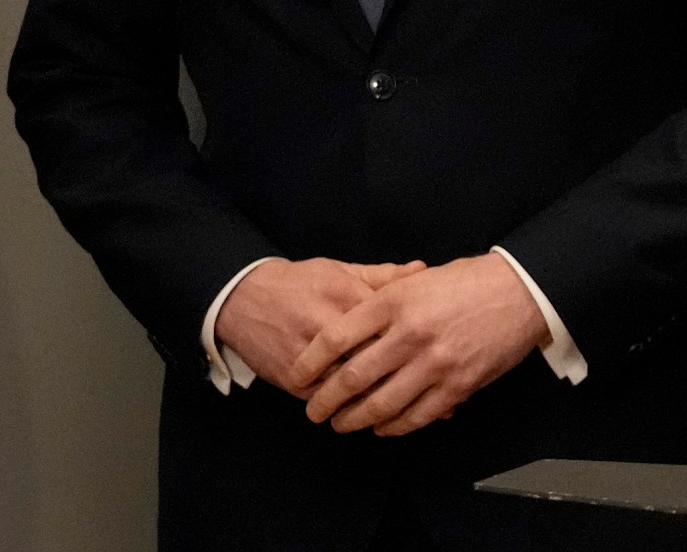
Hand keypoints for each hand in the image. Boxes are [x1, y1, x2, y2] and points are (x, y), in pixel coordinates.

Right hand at [214, 257, 424, 396]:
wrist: (243, 297)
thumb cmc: (301, 282)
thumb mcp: (343, 270)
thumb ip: (384, 276)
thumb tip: (423, 269)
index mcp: (349, 298)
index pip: (392, 324)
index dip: (420, 344)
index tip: (444, 356)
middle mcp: (330, 329)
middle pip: (375, 361)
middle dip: (405, 381)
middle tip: (438, 397)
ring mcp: (310, 358)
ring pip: (350, 388)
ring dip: (379, 403)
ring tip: (411, 413)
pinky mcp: (291, 379)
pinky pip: (325, 400)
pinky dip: (347, 410)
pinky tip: (370, 418)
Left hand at [295, 253, 547, 435]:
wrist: (523, 292)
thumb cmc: (471, 281)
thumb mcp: (419, 278)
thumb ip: (381, 296)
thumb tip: (344, 319)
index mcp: (396, 301)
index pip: (335, 338)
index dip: (309, 362)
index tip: (297, 375)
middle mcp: (411, 333)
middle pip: (352, 377)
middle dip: (325, 401)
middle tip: (314, 411)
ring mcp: (435, 362)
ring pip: (381, 404)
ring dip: (354, 419)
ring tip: (342, 424)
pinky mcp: (458, 384)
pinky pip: (416, 416)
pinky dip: (393, 426)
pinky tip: (382, 426)